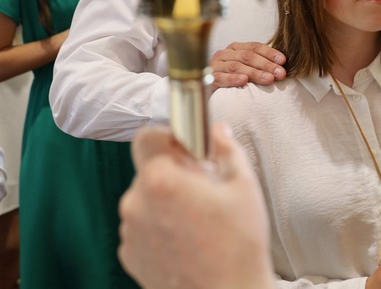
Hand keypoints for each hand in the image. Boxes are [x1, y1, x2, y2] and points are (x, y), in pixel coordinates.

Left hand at [118, 123, 274, 288]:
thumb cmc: (238, 246)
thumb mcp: (244, 186)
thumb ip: (227, 149)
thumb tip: (218, 132)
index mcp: (161, 180)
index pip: (148, 137)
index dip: (172, 138)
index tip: (191, 150)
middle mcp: (136, 203)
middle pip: (150, 170)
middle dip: (175, 172)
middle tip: (205, 187)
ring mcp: (130, 232)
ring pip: (146, 198)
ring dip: (166, 200)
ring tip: (200, 219)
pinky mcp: (130, 256)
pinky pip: (142, 226)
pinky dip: (160, 226)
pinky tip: (189, 239)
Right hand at [209, 42, 285, 90]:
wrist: (213, 92)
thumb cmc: (233, 79)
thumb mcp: (247, 68)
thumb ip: (261, 64)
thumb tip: (282, 66)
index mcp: (235, 48)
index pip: (254, 47)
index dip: (270, 53)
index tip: (283, 61)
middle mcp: (224, 54)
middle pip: (247, 56)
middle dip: (266, 65)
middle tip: (280, 73)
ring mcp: (215, 66)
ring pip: (237, 66)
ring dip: (255, 73)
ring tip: (269, 79)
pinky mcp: (209, 79)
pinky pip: (221, 78)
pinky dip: (233, 79)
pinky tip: (244, 81)